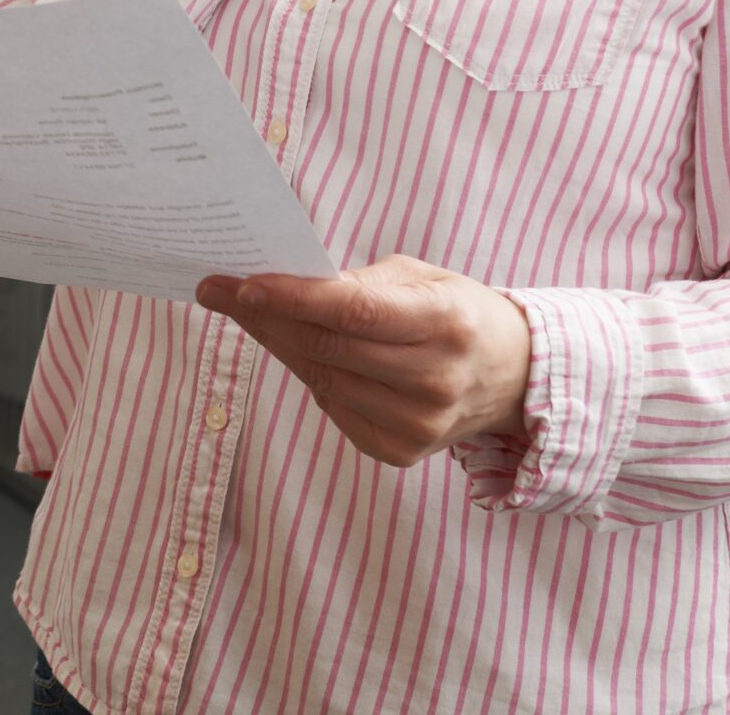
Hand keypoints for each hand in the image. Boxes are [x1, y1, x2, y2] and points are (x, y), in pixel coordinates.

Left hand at [195, 255, 531, 467]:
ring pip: (321, 378)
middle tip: (217, 289)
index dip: (294, 297)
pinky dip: (308, 374)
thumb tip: (285, 285)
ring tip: (245, 312)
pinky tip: (292, 348)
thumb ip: (359, 283)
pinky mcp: (399, 451)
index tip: (242, 283)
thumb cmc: (456, 312)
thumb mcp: (422, 278)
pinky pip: (332, 406)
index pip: (354, 311)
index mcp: (446, 324)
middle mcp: (435, 380)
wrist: (512, 376)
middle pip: (327, 347)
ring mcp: (419, 424)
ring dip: (276, 343)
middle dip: (264, 315)